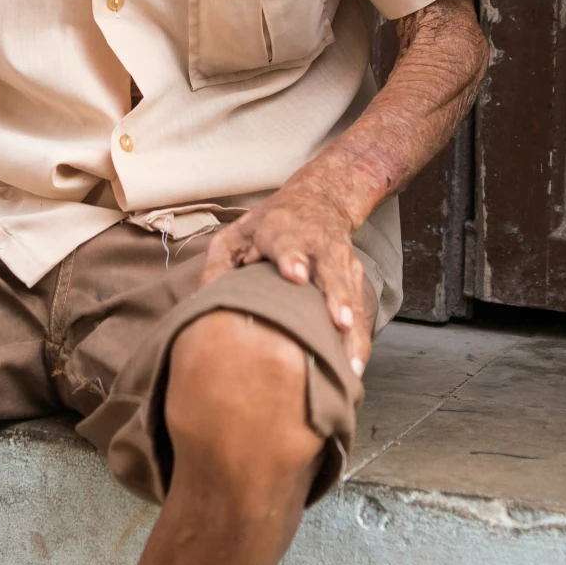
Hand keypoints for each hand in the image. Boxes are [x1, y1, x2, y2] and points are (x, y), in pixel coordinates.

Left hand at [200, 185, 372, 380]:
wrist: (319, 199)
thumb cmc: (269, 225)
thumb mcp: (236, 233)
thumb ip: (220, 265)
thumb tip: (207, 301)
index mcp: (281, 230)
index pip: (286, 243)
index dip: (292, 258)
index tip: (296, 275)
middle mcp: (316, 244)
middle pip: (329, 270)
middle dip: (335, 296)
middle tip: (338, 321)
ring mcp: (339, 260)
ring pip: (349, 293)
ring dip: (352, 326)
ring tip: (351, 359)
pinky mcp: (354, 275)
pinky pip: (359, 309)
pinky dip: (359, 337)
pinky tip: (355, 365)